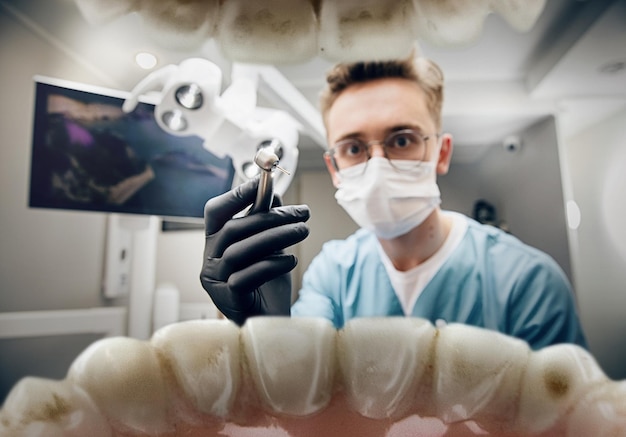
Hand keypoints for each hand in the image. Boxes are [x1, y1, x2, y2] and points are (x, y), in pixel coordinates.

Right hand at [200, 178, 309, 324]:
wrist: (270, 326)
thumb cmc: (267, 286)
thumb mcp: (269, 248)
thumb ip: (266, 222)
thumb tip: (272, 192)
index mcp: (214, 244)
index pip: (215, 212)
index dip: (236, 194)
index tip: (263, 182)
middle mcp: (209, 262)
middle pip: (234, 229)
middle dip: (271, 217)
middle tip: (303, 213)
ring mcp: (215, 282)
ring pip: (241, 251)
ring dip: (277, 237)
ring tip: (304, 231)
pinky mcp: (227, 300)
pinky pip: (247, 277)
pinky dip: (272, 264)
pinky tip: (291, 260)